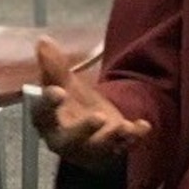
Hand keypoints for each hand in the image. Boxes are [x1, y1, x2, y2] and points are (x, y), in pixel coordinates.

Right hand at [30, 36, 149, 172]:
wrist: (93, 128)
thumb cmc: (72, 105)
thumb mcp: (63, 84)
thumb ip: (54, 66)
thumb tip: (44, 39)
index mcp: (48, 123)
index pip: (43, 115)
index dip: (49, 104)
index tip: (58, 91)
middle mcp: (66, 141)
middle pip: (71, 140)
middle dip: (85, 130)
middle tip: (98, 116)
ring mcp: (91, 149)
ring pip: (100, 148)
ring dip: (112, 138)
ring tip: (123, 126)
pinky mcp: (113, 149)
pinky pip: (125, 146)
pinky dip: (135, 136)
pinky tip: (144, 125)